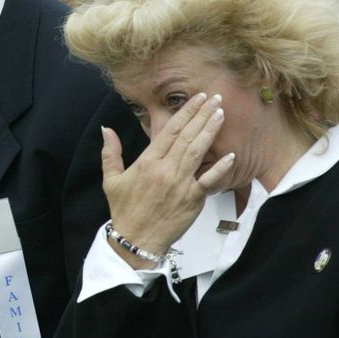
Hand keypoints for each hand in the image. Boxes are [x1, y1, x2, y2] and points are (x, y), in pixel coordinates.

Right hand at [101, 93, 234, 266]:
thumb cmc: (124, 210)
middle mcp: (164, 170)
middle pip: (186, 136)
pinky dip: (220, 168)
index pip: (169, 131)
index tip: (197, 99)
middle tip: (215, 98)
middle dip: (202, 115)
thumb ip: (111, 153)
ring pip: (197, 151)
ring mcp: (180, 184)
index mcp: (147, 162)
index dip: (185, 112)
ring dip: (210, 131)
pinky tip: (231, 155)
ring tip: (221, 114)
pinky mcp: (192, 199)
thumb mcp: (111, 180)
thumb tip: (106, 129)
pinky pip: (209, 180)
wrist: (135, 239)